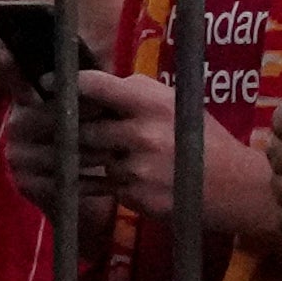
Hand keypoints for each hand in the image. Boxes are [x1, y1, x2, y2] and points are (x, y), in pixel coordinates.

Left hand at [5, 65, 188, 221]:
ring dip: (79, 155)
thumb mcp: (174, 103)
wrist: (234, 186)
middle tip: (47, 122)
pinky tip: (93, 175)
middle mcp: (140, 134)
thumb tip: (94, 85)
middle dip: (67, 127)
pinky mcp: (134, 196)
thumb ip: (136, 93)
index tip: (49, 84)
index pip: (96, 86)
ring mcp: (135, 169)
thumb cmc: (200, 138)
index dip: (68, 83)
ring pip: (89, 158)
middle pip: (84, 127)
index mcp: (150, 103)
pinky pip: (102, 184)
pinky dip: (97, 180)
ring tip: (66, 149)